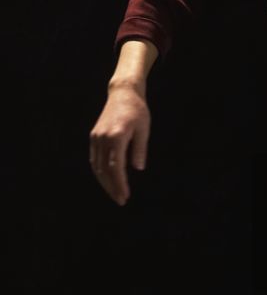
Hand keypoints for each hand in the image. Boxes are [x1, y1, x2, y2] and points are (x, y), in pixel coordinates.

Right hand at [89, 82, 150, 205]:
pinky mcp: (94, 136)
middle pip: (104, 170)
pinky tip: (106, 180)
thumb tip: (138, 169)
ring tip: (114, 194)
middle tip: (120, 200)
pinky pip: (94, 159)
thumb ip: (140, 149)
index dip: (120, 184)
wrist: (123, 93)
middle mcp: (103, 138)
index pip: (116, 167)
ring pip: (97, 166)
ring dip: (104, 182)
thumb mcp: (144, 129)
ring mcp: (96, 137)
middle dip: (112, 187)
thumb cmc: (137, 110)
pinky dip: (99, 172)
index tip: (125, 196)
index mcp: (116, 137)